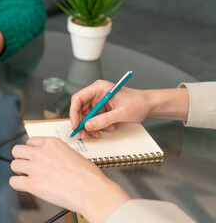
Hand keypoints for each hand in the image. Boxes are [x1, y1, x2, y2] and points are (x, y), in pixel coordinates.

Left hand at [10, 137, 129, 222]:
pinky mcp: (33, 184)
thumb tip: (50, 160)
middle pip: (17, 150)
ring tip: (27, 177)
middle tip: (27, 167)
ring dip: (19, 172)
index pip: (30, 141)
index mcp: (52, 143)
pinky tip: (25, 186)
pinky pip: (13, 182)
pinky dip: (17, 185)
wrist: (91, 191)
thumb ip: (56, 153)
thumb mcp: (72, 153)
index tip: (32, 157)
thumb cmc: (88, 175)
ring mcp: (35, 168)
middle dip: (21, 159)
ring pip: (14, 165)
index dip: (30, 151)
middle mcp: (41, 152)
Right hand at [70, 80, 188, 138]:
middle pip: (80, 109)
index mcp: (99, 88)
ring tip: (97, 134)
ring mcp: (98, 102)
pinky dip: (97, 127)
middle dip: (82, 123)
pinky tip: (106, 129)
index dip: (74, 112)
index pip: (78, 98)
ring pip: (86, 116)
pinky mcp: (102, 109)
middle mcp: (96, 94)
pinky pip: (93, 120)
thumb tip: (88, 126)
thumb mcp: (122, 113)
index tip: (76, 125)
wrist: (149, 106)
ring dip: (90, 127)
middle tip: (84, 134)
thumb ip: (104, 119)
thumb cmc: (139, 103)